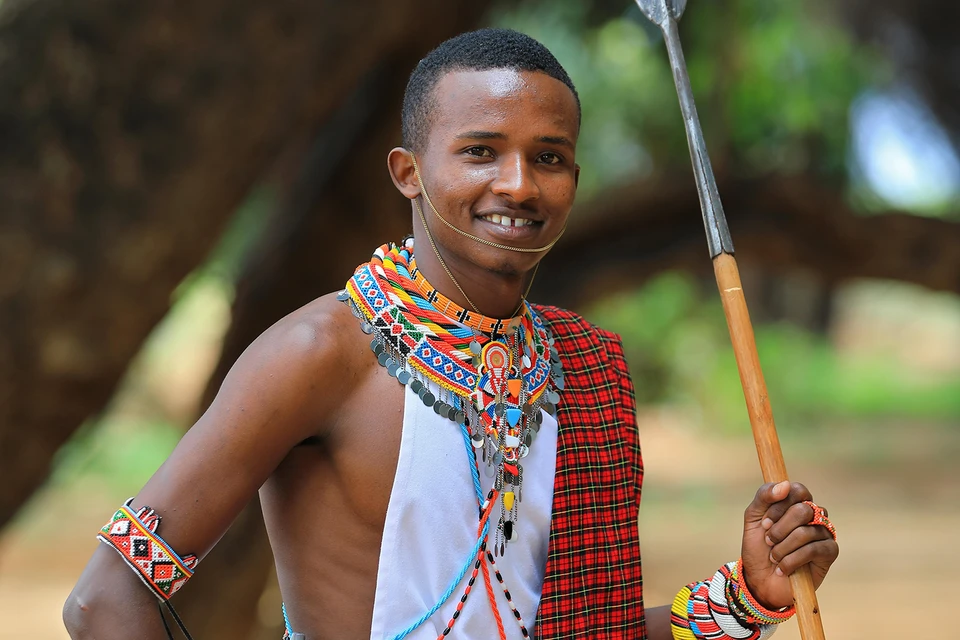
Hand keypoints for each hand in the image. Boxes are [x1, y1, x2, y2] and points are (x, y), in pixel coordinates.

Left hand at [740, 481, 838, 609]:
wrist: (760, 580)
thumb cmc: (758, 547)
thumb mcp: (753, 518)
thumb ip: (764, 496)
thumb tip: (785, 484)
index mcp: (795, 503)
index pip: (798, 490)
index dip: (779, 506)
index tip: (764, 523)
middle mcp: (813, 514)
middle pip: (802, 510)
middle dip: (779, 529)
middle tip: (769, 541)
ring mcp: (823, 532)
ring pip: (805, 532)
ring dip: (782, 548)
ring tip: (774, 557)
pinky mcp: (829, 551)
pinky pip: (813, 549)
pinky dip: (792, 560)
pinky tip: (783, 568)